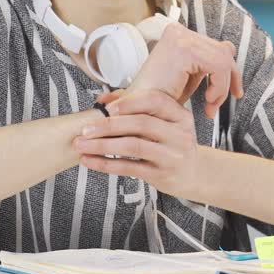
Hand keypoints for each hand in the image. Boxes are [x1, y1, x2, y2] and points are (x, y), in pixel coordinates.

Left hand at [74, 89, 206, 201]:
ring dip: (102, 145)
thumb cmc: (172, 144)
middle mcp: (180, 134)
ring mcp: (173, 156)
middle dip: (108, 125)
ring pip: (133, 146)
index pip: (156, 101)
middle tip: (85, 129)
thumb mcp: (164, 123)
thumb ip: (136, 107)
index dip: (129, 102)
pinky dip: (106, 164)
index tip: (106, 108)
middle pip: (141, 123)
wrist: (193, 174)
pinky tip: (90, 161)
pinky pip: (129, 167)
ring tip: (81, 145)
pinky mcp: (162, 175)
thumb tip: (103, 99)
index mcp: (180, 116)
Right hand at [127, 22, 243, 118]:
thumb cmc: (160, 99)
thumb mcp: (190, 77)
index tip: (234, 92)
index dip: (230, 71)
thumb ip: (207, 62)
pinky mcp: (184, 49)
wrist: (139, 112)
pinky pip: (218, 66)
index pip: (217, 46)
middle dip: (227, 82)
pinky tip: (207, 99)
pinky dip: (218, 87)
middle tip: (216, 104)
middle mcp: (178, 32)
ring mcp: (180, 38)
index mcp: (178, 35)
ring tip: (209, 104)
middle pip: (223, 51)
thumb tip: (229, 49)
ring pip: (223, 60)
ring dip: (221, 88)